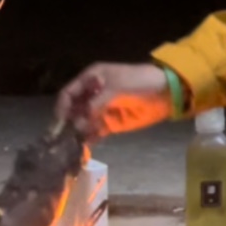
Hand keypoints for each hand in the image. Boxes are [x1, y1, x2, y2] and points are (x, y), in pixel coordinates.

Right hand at [55, 63, 172, 137]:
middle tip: (66, 137)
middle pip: (73, 110)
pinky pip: (95, 132)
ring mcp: (101, 110)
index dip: (62, 107)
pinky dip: (90, 139)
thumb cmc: (140, 81)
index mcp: (91, 79)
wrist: (166, 90)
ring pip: (82, 123)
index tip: (59, 123)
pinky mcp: (111, 123)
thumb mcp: (116, 87)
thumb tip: (78, 122)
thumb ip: (96, 103)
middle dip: (68, 123)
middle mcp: (92, 94)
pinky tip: (87, 147)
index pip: (68, 93)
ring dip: (78, 133)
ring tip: (75, 144)